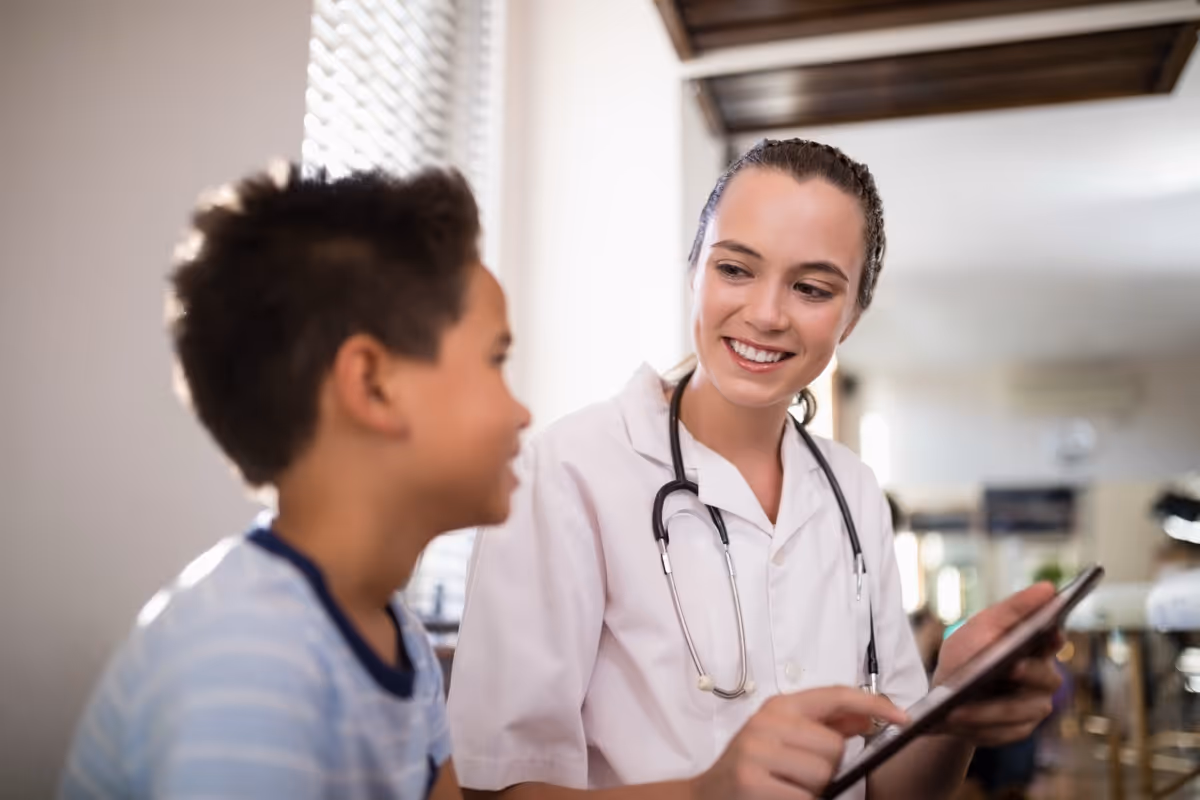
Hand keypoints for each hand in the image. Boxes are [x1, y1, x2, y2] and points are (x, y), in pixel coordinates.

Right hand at [690, 686, 907, 799]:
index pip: (834, 694)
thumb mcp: (783, 739)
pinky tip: (779, 799)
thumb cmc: (751, 769)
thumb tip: (868, 717)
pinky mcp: (752, 782)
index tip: (903, 717)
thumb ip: (824, 726)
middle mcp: (767, 723)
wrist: (706, 797)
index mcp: (778, 707)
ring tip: (788, 789)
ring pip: (823, 774)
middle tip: (799, 778)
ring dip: (814, 791)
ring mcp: (757, 752)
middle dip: (828, 769)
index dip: (873, 703)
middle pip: (834, 746)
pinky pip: (806, 798)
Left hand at [932, 583, 1062, 746]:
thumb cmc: (966, 656)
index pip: (1054, 638)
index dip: (1055, 636)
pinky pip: (1004, 731)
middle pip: (1046, 677)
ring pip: (1021, 710)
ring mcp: (1033, 706)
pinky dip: (978, 726)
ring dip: (987, 710)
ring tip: (956, 709)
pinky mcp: (1018, 730)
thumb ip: (1011, 610)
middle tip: (1011, 667)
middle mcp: (1042, 678)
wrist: (944, 700)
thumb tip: (1048, 588)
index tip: (1051, 631)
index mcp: (1035, 647)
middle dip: (1027, 673)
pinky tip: (956, 721)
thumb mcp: (979, 628)